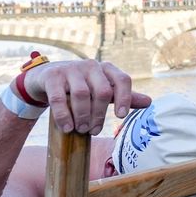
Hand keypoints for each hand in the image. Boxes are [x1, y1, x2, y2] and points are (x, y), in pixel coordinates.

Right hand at [22, 60, 151, 134]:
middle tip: (93, 131)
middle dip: (99, 114)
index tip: (120, 117)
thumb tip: (149, 101)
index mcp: (106, 68)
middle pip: (102, 91)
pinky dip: (64, 115)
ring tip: (81, 130)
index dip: (125, 98)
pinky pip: (59, 98)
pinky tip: (67, 127)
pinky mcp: (52, 76)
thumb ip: (123, 96)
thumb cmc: (80, 85)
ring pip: (82, 94)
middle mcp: (91, 66)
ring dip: (83, 116)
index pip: (123, 80)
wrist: (46, 77)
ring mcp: (71, 69)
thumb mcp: (102, 89)